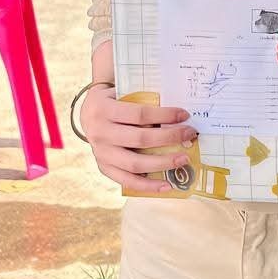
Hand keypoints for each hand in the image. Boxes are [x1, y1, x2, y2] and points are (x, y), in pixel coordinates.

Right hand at [81, 87, 197, 193]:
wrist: (87, 113)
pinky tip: (168, 185)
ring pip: (135, 163)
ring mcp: (100, 153)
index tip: (184, 115)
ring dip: (163, 163)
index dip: (164, 115)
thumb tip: (177, 113)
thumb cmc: (112, 101)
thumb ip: (142, 99)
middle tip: (190, 135)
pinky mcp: (104, 168)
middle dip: (169, 138)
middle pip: (140, 139)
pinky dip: (148, 185)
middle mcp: (99, 133)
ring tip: (184, 159)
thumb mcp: (121, 92)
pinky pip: (128, 181)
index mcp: (103, 109)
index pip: (139, 114)